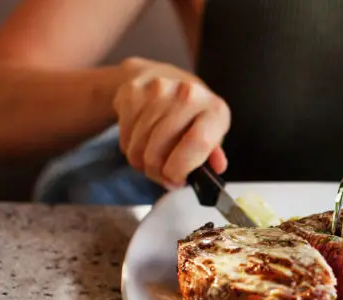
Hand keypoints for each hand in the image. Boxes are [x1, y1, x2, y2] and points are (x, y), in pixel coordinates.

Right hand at [113, 57, 229, 188]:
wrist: (160, 76)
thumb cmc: (191, 113)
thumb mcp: (211, 131)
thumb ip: (213, 153)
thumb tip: (217, 167)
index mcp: (214, 109)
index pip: (198, 143)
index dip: (182, 169)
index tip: (176, 180)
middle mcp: (188, 95)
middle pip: (160, 152)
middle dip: (158, 173)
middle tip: (163, 174)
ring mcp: (158, 90)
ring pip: (139, 149)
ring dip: (143, 163)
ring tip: (153, 158)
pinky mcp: (132, 92)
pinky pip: (125, 139)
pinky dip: (131, 149)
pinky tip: (142, 141)